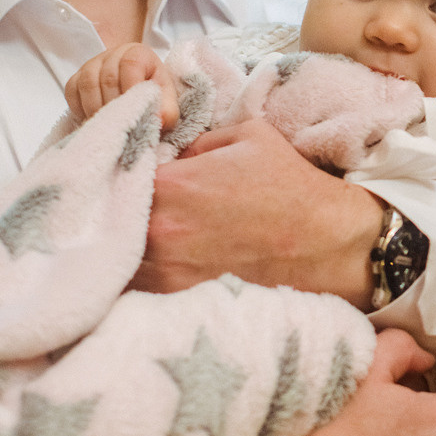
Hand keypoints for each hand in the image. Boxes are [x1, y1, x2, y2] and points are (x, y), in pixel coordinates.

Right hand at [66, 44, 177, 130]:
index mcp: (136, 53)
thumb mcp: (166, 100)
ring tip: (108, 126)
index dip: (131, 89)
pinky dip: (80, 109)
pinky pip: (72, 92)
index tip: (135, 112)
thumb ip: (167, 111)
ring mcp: (91, 65)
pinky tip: (94, 120)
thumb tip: (158, 121)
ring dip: (96, 109)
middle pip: (106, 78)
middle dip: (114, 106)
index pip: (129, 65)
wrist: (137, 85)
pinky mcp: (76, 78)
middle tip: (121, 126)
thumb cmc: (152, 91)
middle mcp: (111, 54)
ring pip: (87, 84)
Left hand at [136, 119, 382, 304]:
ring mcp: (167, 272)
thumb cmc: (290, 186)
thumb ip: (193, 141)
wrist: (326, 243)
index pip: (115, 173)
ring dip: (121, 244)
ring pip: (116, 256)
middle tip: (122, 202)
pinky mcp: (180, 300)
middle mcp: (159, 232)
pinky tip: (152, 261)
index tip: (124, 169)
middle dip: (113, 208)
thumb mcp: (247, 136)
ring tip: (134, 233)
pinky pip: (137, 285)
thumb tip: (166, 153)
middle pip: (108, 218)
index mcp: (170, 185)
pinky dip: (137, 273)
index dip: (118, 170)